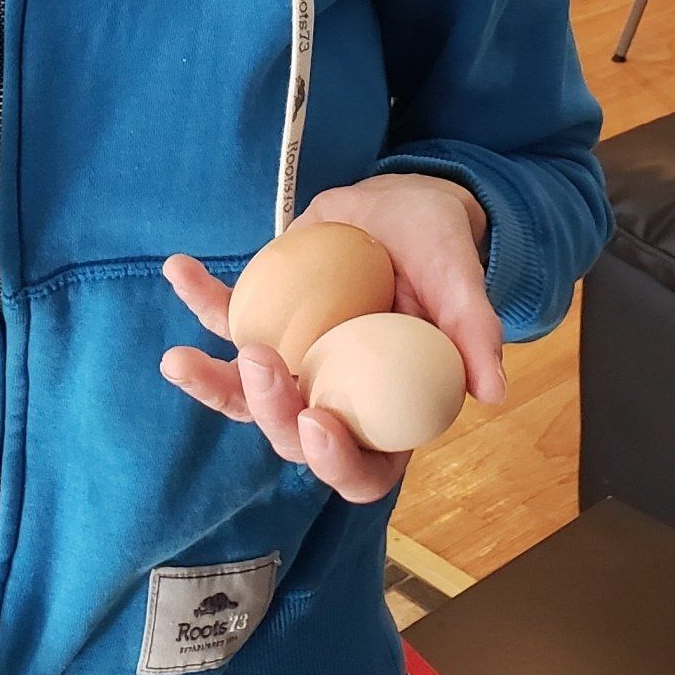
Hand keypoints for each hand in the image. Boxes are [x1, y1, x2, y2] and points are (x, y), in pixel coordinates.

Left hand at [160, 173, 505, 504]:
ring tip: (180, 360)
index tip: (318, 422)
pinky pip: (226, 318)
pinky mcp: (265, 318)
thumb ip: (475, 329)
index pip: (364, 469)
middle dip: (268, 411)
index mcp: (389, 409)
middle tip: (262, 360)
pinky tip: (179, 269)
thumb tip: (494, 391)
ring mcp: (294, 361)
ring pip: (246, 393)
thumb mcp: (461, 279)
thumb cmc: (438, 249)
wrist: (401, 204)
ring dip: (212, 382)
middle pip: (293, 434)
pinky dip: (199, 298)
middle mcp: (336, 396)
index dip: (337, 463)